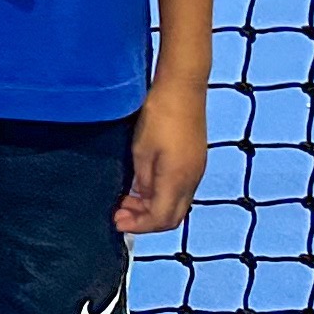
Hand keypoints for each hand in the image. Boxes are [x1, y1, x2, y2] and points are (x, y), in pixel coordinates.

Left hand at [118, 76, 208, 234]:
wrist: (182, 87)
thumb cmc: (159, 115)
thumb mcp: (141, 151)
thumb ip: (143, 180)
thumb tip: (143, 198)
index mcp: (177, 180)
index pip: (161, 219)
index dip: (138, 226)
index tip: (116, 220)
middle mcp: (192, 180)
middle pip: (172, 217)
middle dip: (145, 221)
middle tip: (121, 213)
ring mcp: (197, 170)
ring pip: (177, 204)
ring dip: (153, 207)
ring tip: (128, 199)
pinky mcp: (196, 160)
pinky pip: (180, 190)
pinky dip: (162, 195)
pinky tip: (143, 185)